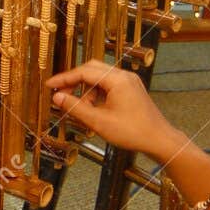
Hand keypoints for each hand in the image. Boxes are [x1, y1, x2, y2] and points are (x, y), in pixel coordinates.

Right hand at [47, 61, 182, 161]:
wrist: (159, 140)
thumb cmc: (133, 132)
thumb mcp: (99, 122)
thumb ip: (75, 108)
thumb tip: (57, 97)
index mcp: (117, 80)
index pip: (84, 72)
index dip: (64, 78)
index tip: (50, 85)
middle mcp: (124, 76)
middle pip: (92, 70)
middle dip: (74, 81)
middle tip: (61, 94)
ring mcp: (129, 82)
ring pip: (100, 78)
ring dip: (86, 90)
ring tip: (80, 109)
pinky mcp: (131, 90)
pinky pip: (108, 86)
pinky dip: (97, 94)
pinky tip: (93, 110)